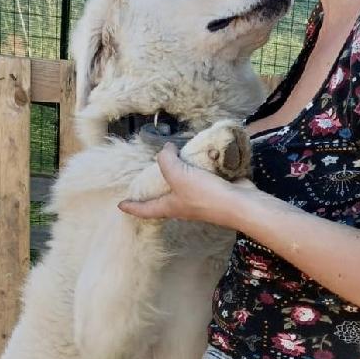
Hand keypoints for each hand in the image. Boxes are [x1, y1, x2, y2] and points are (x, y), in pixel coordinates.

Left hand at [118, 142, 258, 227]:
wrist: (238, 203)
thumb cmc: (204, 195)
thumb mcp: (178, 174)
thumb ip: (166, 160)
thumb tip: (165, 149)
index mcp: (170, 206)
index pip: (145, 209)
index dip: (132, 207)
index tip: (121, 205)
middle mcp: (182, 205)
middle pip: (164, 199)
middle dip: (156, 191)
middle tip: (148, 180)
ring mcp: (199, 198)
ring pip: (183, 186)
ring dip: (180, 175)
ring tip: (175, 160)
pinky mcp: (214, 190)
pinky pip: (202, 177)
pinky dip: (199, 167)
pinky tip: (200, 155)